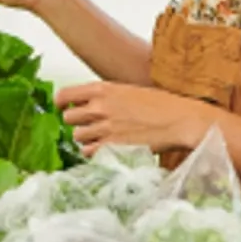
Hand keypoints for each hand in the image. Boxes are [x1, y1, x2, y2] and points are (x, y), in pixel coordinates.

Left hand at [55, 82, 214, 154]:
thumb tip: (88, 106)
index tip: (62, 108)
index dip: (60, 103)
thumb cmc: (160, 105)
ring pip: (77, 136)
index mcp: (103, 89)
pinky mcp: (112, 147)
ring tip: (103, 138)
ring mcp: (105, 128)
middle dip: (77, 123)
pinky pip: (88, 152)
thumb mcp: (129, 91)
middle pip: (68, 118)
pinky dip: (94, 152)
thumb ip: (106, 97)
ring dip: (87, 138)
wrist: (180, 120)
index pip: (64, 95)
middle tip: (90, 125)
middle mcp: (100, 107)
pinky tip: (108, 148)